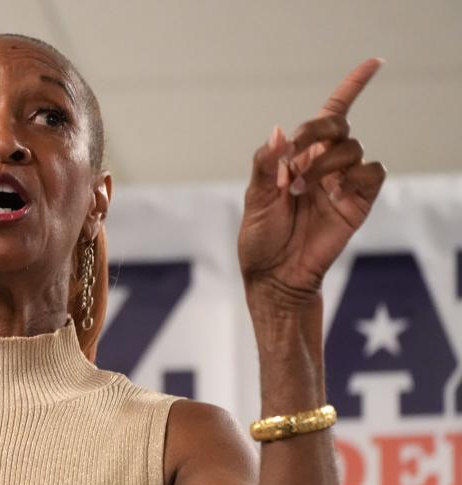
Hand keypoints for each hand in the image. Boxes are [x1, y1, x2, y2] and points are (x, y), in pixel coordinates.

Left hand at [239, 59, 385, 309]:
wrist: (274, 275)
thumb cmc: (261, 238)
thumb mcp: (254, 197)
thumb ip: (266, 162)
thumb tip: (281, 130)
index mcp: (298, 159)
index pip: (329, 117)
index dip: (352, 87)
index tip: (374, 64)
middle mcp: (324, 166)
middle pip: (336, 125)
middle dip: (315, 132)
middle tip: (293, 161)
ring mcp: (342, 183)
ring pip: (352, 147)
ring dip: (326, 161)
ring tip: (302, 187)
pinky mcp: (358, 202)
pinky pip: (372, 173)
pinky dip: (354, 175)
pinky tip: (332, 191)